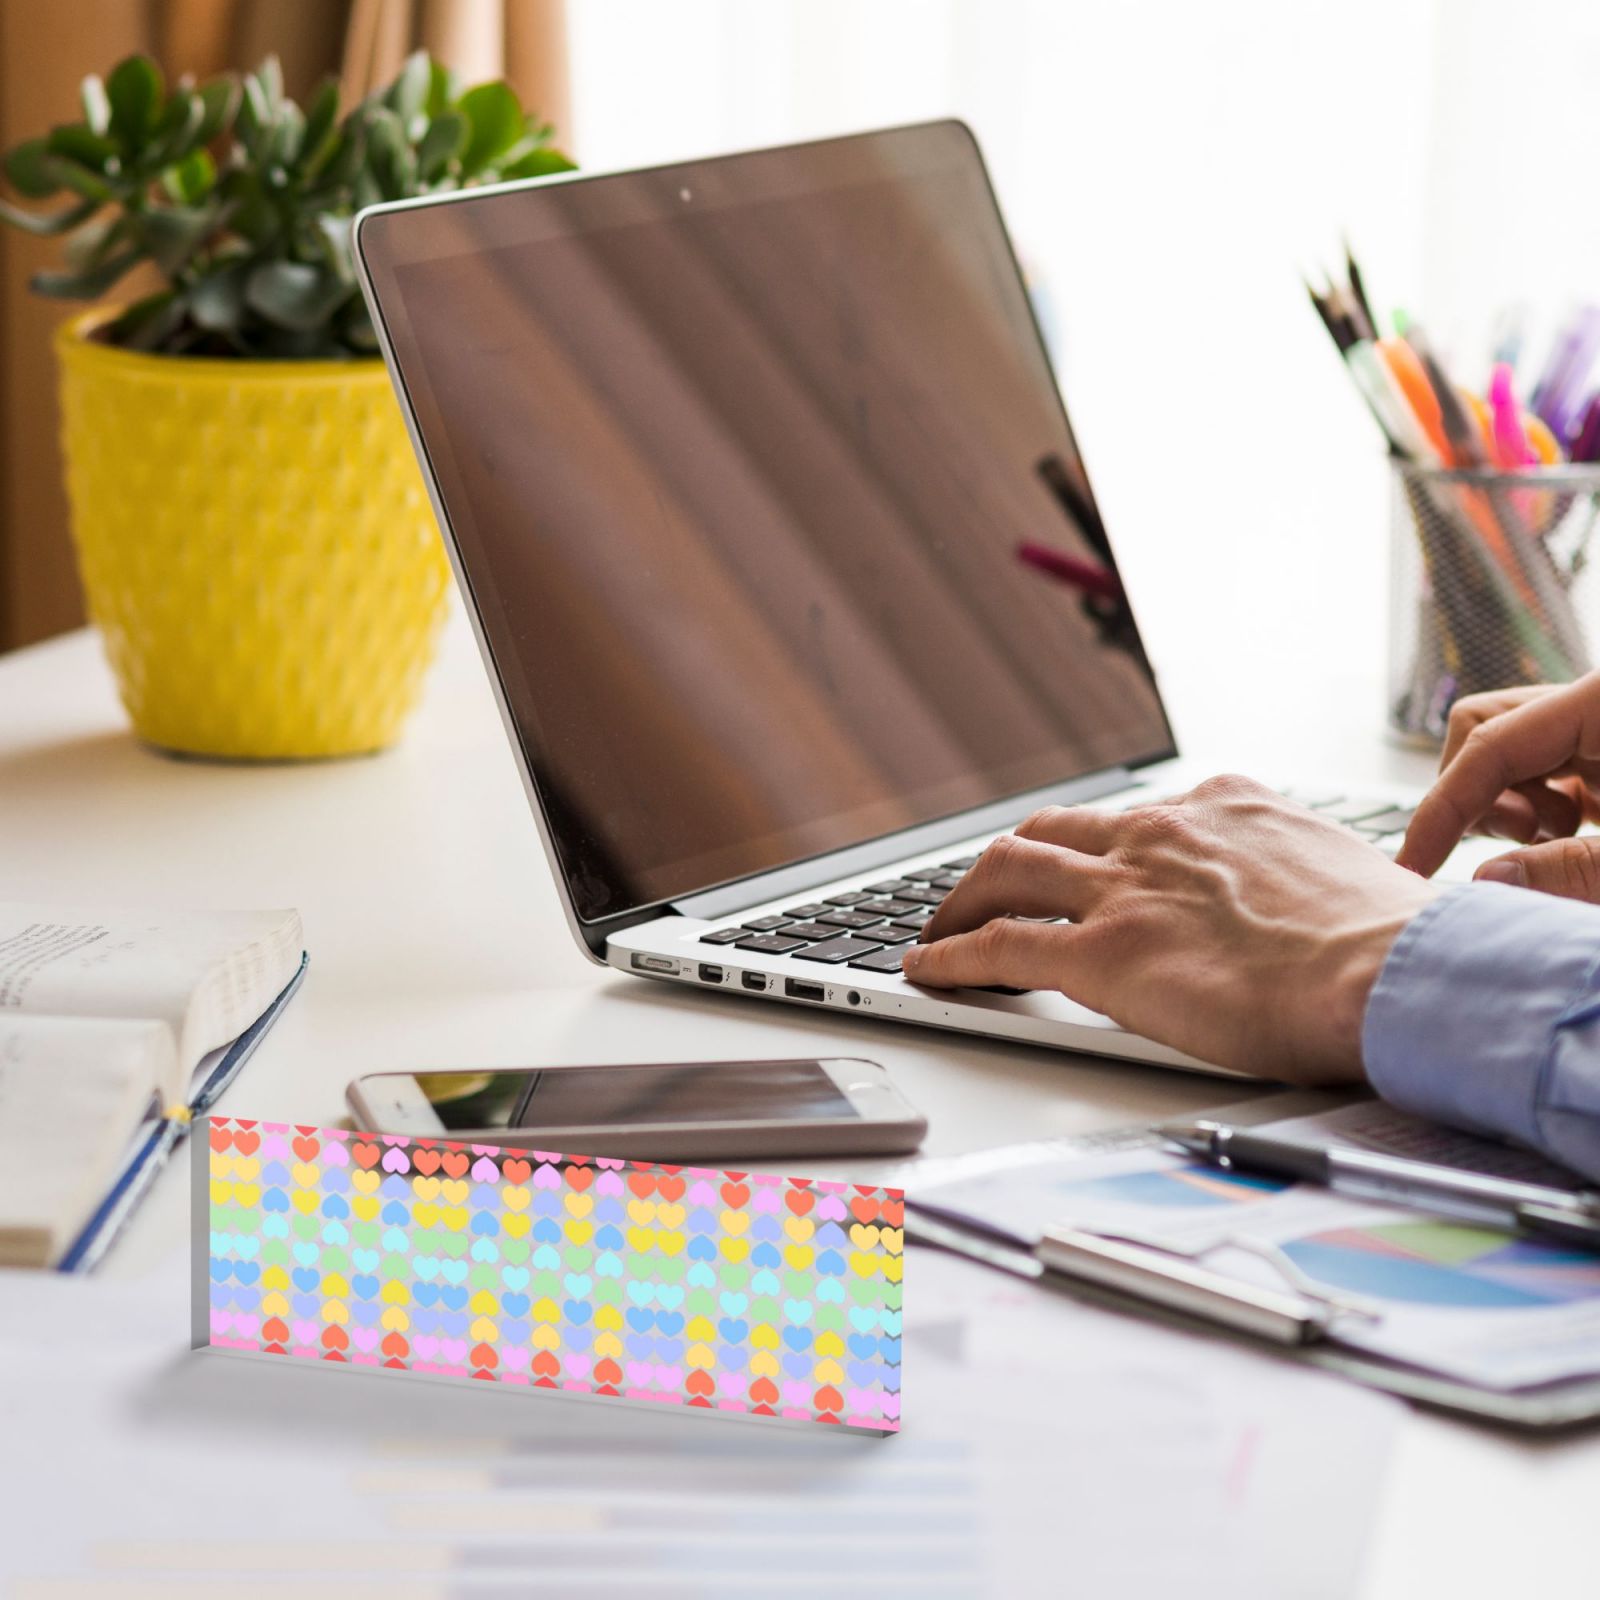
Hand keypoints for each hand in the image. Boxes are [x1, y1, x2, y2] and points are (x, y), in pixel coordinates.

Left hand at [899, 776, 1442, 1081]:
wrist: (1400, 974)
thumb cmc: (1395, 944)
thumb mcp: (1346, 879)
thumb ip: (1301, 880)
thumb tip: (1315, 913)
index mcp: (1226, 808)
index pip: (1135, 818)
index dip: (1096, 846)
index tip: (1085, 865)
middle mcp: (1163, 834)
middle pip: (1052, 831)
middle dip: (1010, 859)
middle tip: (990, 889)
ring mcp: (1126, 889)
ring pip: (1008, 871)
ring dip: (964, 898)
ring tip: (942, 925)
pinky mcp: (1103, 955)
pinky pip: (999, 946)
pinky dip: (953, 955)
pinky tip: (930, 968)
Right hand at [1397, 674, 1599, 898]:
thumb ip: (1576, 871)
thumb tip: (1486, 877)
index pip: (1491, 742)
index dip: (1443, 807)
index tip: (1413, 865)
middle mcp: (1592, 704)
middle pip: (1486, 731)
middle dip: (1480, 796)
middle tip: (1525, 842)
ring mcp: (1595, 728)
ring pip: (1507, 752)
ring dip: (1514, 807)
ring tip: (1566, 839)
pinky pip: (1544, 770)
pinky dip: (1539, 813)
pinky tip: (1573, 837)